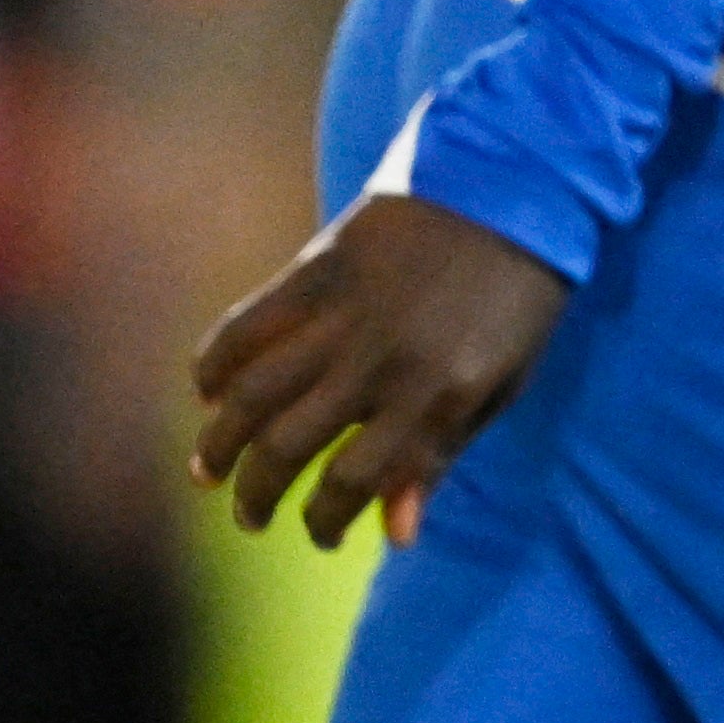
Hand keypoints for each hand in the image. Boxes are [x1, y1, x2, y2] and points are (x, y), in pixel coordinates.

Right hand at [189, 193, 571, 548]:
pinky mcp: (316, 271)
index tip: (322, 535)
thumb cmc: (516, 298)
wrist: (514, 187)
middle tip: (251, 519)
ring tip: (209, 473)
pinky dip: (212, 364)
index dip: (327, 522)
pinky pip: (243, 328)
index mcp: (437, 395)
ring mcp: (344, 315)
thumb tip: (395, 534)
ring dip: (218, 444)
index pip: (353, 482)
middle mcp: (383, 362)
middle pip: (286, 448)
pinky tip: (207, 394)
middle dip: (258, 497)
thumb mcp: (502, 384)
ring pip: (250, 397)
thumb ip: (440, 455)